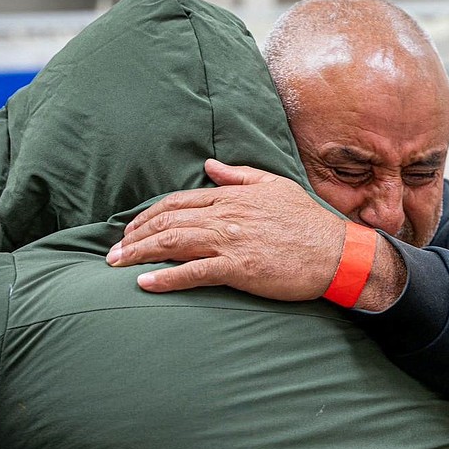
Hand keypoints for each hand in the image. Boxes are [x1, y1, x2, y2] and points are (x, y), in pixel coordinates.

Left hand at [107, 160, 344, 300]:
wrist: (336, 253)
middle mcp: (226, 216)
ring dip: (140, 254)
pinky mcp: (239, 268)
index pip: (179, 201)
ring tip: (116, 265)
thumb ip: (239, 175)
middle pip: (169, 221)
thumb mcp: (275, 186)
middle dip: (135, 236)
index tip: (131, 229)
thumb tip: (210, 165)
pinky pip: (194, 272)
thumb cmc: (308, 222)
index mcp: (233, 197)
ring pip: (174, 243)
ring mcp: (231, 242)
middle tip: (113, 251)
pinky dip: (166, 278)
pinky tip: (145, 283)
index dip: (150, 215)